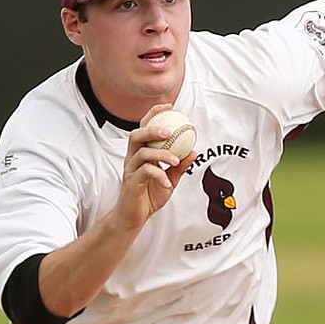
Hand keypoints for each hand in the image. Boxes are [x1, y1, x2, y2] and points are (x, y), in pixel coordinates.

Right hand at [113, 107, 198, 230]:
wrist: (135, 216)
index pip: (143, 128)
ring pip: (141, 153)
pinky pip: (145, 173)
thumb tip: (194, 152)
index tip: (169, 106)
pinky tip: (168, 182)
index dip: (154, 114)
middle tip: (169, 132)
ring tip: (176, 161)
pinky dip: (159, 175)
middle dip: (152, 130)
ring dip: (161, 154)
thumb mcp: (170, 180)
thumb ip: (180, 167)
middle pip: (136, 135)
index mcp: (140, 153)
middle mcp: (132, 158)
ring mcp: (130, 170)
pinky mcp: (131, 182)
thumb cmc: (149, 196)